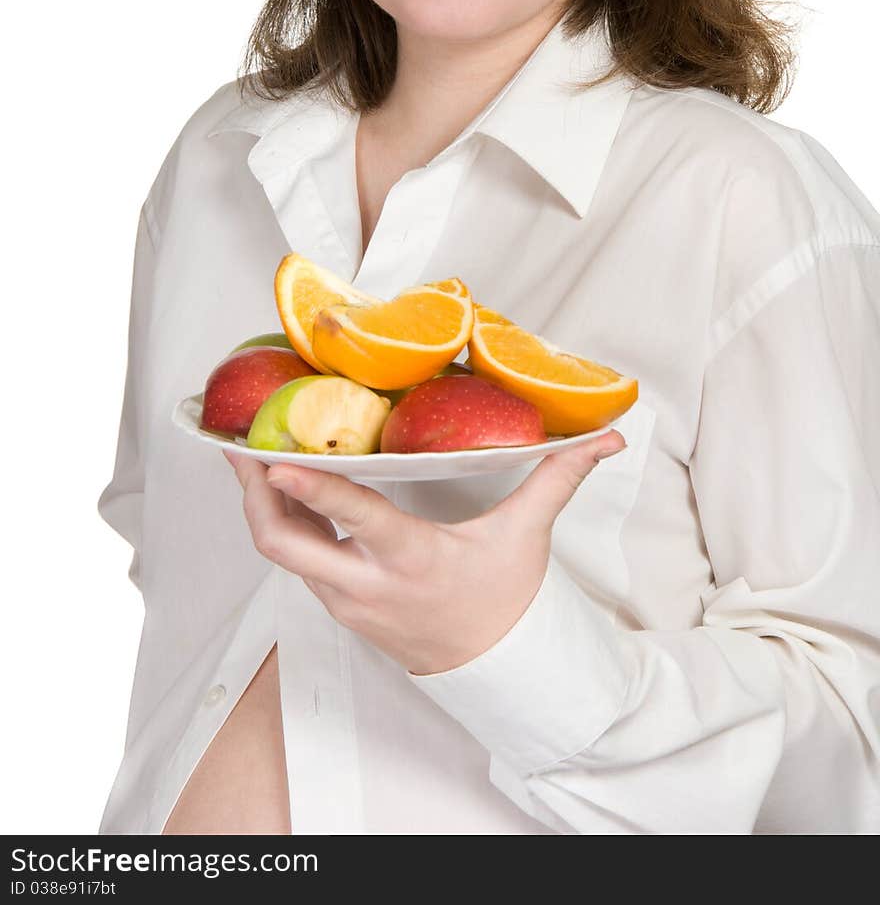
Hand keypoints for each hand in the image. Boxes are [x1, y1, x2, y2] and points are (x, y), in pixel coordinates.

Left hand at [222, 430, 625, 675]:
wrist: (496, 669)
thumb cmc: (505, 598)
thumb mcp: (528, 535)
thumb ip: (558, 478)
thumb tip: (608, 438)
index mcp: (412, 559)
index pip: (353, 520)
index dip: (310, 490)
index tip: (274, 460)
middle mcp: (369, 583)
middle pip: (285, 545)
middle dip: (253, 496)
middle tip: (237, 447)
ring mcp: (348, 600)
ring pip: (285, 554)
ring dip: (263, 508)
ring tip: (248, 456)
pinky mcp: (340, 606)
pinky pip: (298, 564)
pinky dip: (283, 527)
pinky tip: (278, 493)